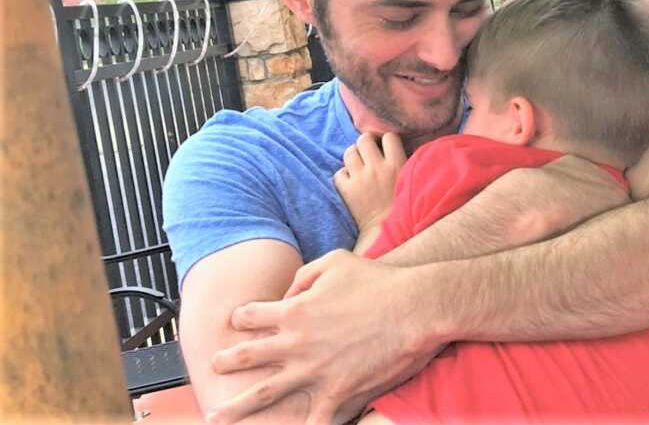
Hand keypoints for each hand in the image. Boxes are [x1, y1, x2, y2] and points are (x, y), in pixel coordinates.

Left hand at [207, 250, 439, 424]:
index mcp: (293, 311)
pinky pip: (310, 420)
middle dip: (227, 362)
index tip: (238, 322)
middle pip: (249, 358)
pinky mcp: (338, 393)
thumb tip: (287, 294)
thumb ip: (303, 275)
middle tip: (214, 366)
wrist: (414, 308)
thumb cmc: (377, 281)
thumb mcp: (335, 261)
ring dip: (238, 408)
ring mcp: (314, 372)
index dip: (241, 318)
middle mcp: (296, 344)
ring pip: (265, 395)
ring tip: (217, 416)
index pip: (250, 316)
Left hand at [335, 133, 406, 232]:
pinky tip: (351, 180)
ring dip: (354, 155)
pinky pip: (339, 173)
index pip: (389, 136)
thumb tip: (403, 147)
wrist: (387, 231)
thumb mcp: (411, 181)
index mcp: (396, 164)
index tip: (386, 145)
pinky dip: (344, 175)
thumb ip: (406, 163)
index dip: (386, 139)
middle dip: (366, 142)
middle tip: (369, 150)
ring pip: (349, 152)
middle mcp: (376, 168)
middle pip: (364, 139)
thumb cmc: (405, 207)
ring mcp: (360, 178)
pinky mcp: (347, 191)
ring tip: (359, 162)